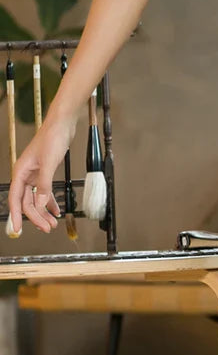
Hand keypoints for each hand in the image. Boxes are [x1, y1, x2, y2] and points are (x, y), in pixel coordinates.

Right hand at [8, 113, 76, 233]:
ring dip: (44, 212)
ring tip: (53, 224)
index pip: (16, 199)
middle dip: (36, 216)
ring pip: (37, 198)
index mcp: (21, 172)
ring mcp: (36, 174)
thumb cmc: (52, 139)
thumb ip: (44, 184)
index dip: (17, 215)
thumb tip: (41, 204)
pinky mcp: (45, 173)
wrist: (62, 125)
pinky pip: (45, 192)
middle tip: (47, 229)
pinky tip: (56, 211)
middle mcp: (26, 175)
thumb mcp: (49, 163)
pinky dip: (50, 202)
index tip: (18, 229)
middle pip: (27, 201)